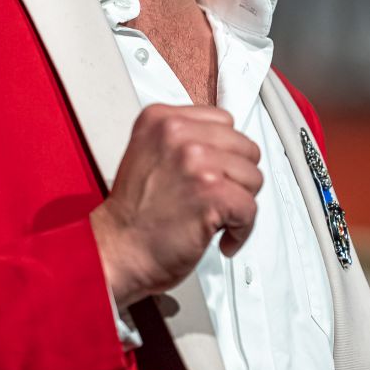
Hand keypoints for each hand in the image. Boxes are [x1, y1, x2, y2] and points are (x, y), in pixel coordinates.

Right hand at [89, 103, 262, 307]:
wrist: (116, 250)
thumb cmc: (132, 213)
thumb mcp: (149, 154)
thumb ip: (184, 141)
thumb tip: (224, 145)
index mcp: (160, 119)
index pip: (223, 121)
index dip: (225, 152)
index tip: (218, 172)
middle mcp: (177, 134)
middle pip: (244, 147)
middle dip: (236, 177)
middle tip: (218, 198)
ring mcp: (196, 161)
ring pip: (253, 177)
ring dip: (240, 203)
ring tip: (217, 217)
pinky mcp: (211, 193)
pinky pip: (251, 208)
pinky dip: (241, 230)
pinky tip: (223, 236)